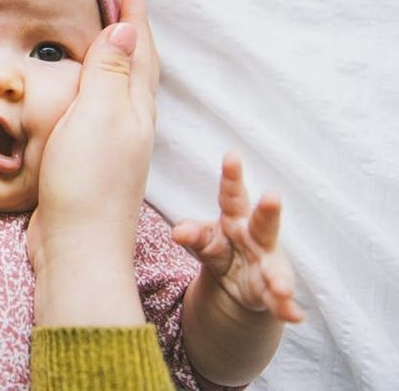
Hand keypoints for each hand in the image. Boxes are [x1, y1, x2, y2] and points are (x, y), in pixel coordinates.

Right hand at [27, 0, 159, 325]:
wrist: (78, 247)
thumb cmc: (88, 181)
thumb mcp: (99, 115)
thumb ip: (109, 72)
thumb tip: (125, 28)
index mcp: (135, 111)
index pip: (140, 56)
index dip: (136, 25)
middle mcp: (130, 128)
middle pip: (136, 74)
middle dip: (131, 41)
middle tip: (119, 12)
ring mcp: (112, 150)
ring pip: (118, 96)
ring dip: (114, 67)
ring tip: (100, 47)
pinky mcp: (91, 168)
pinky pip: (97, 118)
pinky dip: (93, 97)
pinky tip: (80, 103)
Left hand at [172, 152, 303, 322]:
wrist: (236, 282)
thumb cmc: (221, 247)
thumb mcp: (204, 239)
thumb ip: (192, 233)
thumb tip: (177, 232)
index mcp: (236, 218)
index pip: (231, 194)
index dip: (231, 176)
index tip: (230, 155)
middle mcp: (256, 238)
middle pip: (263, 223)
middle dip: (268, 210)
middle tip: (271, 197)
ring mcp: (267, 265)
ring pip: (275, 268)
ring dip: (280, 277)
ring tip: (282, 287)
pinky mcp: (272, 292)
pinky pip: (279, 302)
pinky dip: (286, 309)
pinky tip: (294, 315)